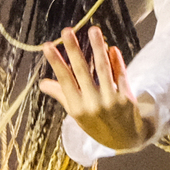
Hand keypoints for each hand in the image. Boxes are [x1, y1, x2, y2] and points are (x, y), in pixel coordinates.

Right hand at [40, 27, 160, 151]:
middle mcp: (92, 104)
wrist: (127, 139)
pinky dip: (117, 60)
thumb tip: (42, 83)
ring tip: (93, 30)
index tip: (47, 45)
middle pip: (82, 71)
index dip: (56, 62)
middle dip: (73, 49)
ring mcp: (110, 100)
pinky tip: (112, 48)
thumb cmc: (97, 123)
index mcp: (77, 108)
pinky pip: (120, 74)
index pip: (64, 80)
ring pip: (103, 69)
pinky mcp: (126, 97)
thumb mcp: (77, 114)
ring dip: (97, 48)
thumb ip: (62, 95)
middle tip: (67, 30)